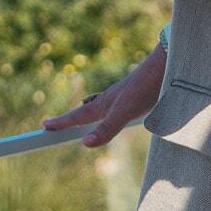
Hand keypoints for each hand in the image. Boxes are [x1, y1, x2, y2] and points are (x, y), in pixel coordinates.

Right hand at [43, 42, 166, 146]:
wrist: (167, 66)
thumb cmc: (145, 88)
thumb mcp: (125, 112)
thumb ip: (107, 128)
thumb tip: (84, 144)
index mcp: (103, 105)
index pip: (76, 116)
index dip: (60, 122)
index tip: (43, 126)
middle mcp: (109, 100)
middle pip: (84, 111)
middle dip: (69, 118)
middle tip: (53, 124)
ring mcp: (122, 97)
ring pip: (98, 106)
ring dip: (86, 113)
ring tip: (80, 119)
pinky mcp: (135, 96)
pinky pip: (114, 105)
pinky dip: (106, 110)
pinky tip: (115, 110)